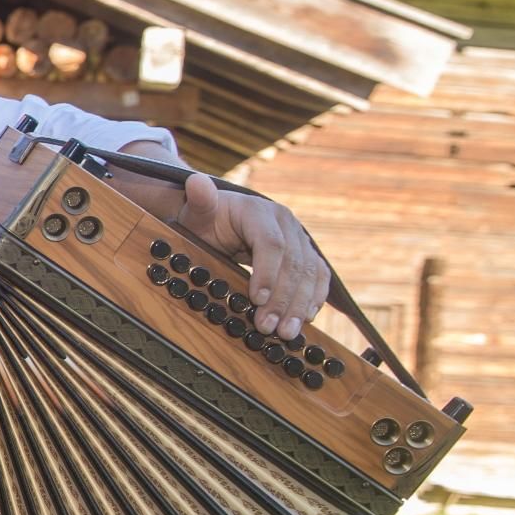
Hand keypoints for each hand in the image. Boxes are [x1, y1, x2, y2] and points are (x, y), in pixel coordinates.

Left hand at [175, 175, 328, 339]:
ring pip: (310, 273)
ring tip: (287, 332)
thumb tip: (196, 182)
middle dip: (283, 298)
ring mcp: (298, 238)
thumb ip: (200, 199)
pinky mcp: (306, 254)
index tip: (256, 298)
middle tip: (270, 327)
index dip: (267, 273)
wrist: (217, 220)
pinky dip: (314, 298)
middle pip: (293, 263)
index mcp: (259, 211)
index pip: (271, 243)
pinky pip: (318, 276)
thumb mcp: (197, 211)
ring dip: (300, 305)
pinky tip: (305, 318)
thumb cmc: (205, 219)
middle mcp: (285, 222)